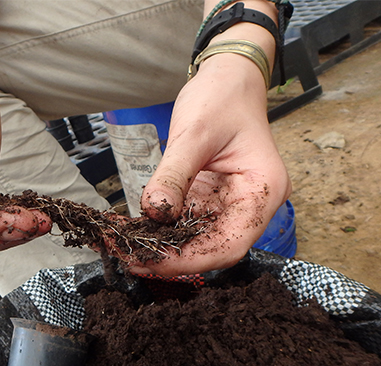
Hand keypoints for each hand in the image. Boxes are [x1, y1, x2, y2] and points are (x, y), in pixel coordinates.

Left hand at [135, 53, 291, 276]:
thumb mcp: (194, 134)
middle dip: (172, 257)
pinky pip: (187, 221)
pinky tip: (135, 229)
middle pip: (214, 247)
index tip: (153, 261)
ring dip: (163, 246)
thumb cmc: (221, 98)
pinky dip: (162, 228)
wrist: (227, 79)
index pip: (230, 243)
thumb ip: (173, 176)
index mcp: (264, 189)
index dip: (191, 259)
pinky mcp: (211, 198)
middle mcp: (251, 203)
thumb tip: (154, 212)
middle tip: (130, 257)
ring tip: (126, 246)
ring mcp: (231, 202)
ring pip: (198, 239)